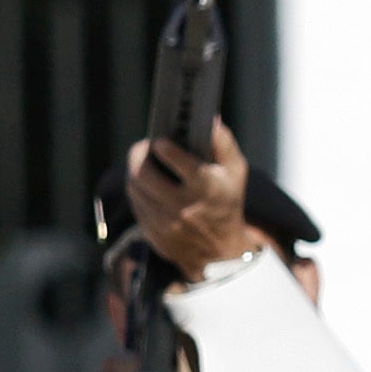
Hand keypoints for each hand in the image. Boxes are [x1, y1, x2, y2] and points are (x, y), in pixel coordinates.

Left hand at [128, 119, 268, 276]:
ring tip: (143, 161)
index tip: (159, 141)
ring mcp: (165, 223)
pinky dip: (138, 190)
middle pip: (143, 174)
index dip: (164, 149)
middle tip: (143, 147)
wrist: (218, 252)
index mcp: (206, 188)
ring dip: (135, 171)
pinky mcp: (152, 233)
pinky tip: (146, 184)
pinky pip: (136, 205)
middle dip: (138, 155)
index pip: (179, 164)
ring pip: (134, 188)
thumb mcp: (236, 172)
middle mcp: (183, 207)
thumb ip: (224, 143)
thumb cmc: (227, 202)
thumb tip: (209, 119)